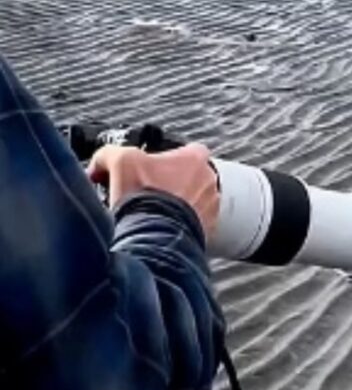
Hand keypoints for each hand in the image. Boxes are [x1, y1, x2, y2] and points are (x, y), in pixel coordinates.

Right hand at [88, 143, 219, 238]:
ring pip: (193, 200)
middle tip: (146, 192)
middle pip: (188, 176)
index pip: (183, 150)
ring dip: (176, 205)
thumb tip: (101, 163)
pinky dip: (180, 224)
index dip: (161, 159)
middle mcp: (209, 181)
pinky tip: (160, 228)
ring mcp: (211, 207)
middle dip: (169, 183)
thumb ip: (110, 154)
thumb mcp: (119, 161)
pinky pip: (194, 223)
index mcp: (195, 158)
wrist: (154, 239)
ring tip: (152, 213)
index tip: (146, 168)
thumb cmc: (143, 197)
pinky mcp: (208, 230)